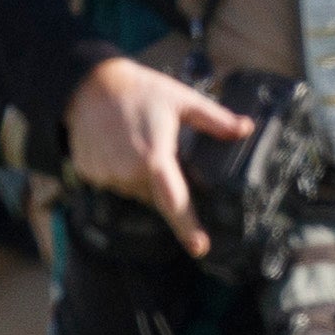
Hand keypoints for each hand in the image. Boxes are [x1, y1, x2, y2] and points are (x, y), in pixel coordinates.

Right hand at [67, 57, 252, 258]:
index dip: (188, 227)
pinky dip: (121, 170)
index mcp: (154, 158)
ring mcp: (105, 174)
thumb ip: (215, 120)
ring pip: (135, 190)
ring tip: (140, 142)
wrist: (88, 86)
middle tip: (162, 147)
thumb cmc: (139, 91)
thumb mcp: (183, 100)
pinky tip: (120, 146)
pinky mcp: (89, 172)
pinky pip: (114, 182)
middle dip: (166, 182)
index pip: (175, 201)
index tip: (200, 248)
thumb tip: (246, 129)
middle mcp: (127, 172)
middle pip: (157, 195)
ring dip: (143, 176)